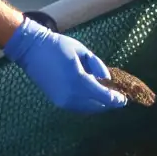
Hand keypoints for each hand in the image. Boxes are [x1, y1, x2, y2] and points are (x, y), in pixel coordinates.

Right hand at [3, 17, 126, 113]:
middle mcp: (70, 94)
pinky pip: (78, 108)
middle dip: (109, 103)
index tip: (124, 99)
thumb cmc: (58, 46)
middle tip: (118, 98)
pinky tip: (93, 97)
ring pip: (88, 109)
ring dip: (99, 104)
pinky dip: (88, 105)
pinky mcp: (57, 102)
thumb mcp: (82, 51)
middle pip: (97, 106)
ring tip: (106, 96)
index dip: (116, 99)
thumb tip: (107, 79)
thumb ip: (97, 65)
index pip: (103, 96)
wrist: (32, 50)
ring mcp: (62, 100)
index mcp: (78, 80)